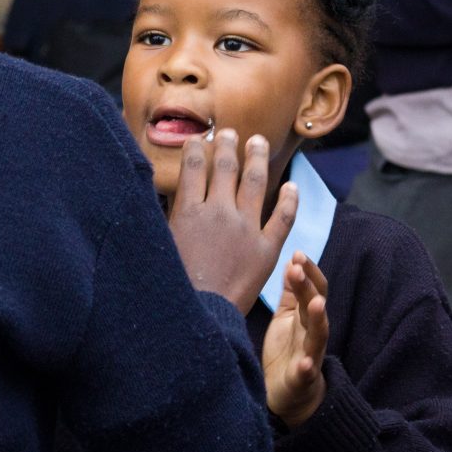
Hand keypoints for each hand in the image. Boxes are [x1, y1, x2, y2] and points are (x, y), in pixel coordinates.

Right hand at [168, 129, 297, 313]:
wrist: (199, 318)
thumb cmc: (173, 286)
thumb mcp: (159, 246)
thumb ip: (165, 218)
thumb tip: (162, 193)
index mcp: (189, 212)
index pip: (194, 167)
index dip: (196, 148)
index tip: (198, 138)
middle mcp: (219, 213)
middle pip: (225, 167)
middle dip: (227, 145)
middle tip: (230, 133)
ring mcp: (246, 229)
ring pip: (255, 182)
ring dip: (257, 158)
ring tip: (259, 142)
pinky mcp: (267, 249)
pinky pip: (283, 217)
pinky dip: (289, 199)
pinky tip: (292, 185)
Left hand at [262, 253, 328, 427]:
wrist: (288, 394)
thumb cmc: (287, 351)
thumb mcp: (287, 317)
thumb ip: (290, 293)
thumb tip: (292, 262)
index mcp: (306, 317)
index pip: (314, 289)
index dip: (309, 272)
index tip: (297, 254)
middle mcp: (313, 333)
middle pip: (315, 307)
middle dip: (308, 288)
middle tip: (298, 269)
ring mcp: (310, 355)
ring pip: (319, 336)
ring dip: (319, 319)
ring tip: (317, 304)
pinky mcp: (301, 379)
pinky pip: (306, 374)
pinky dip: (307, 368)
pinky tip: (305, 364)